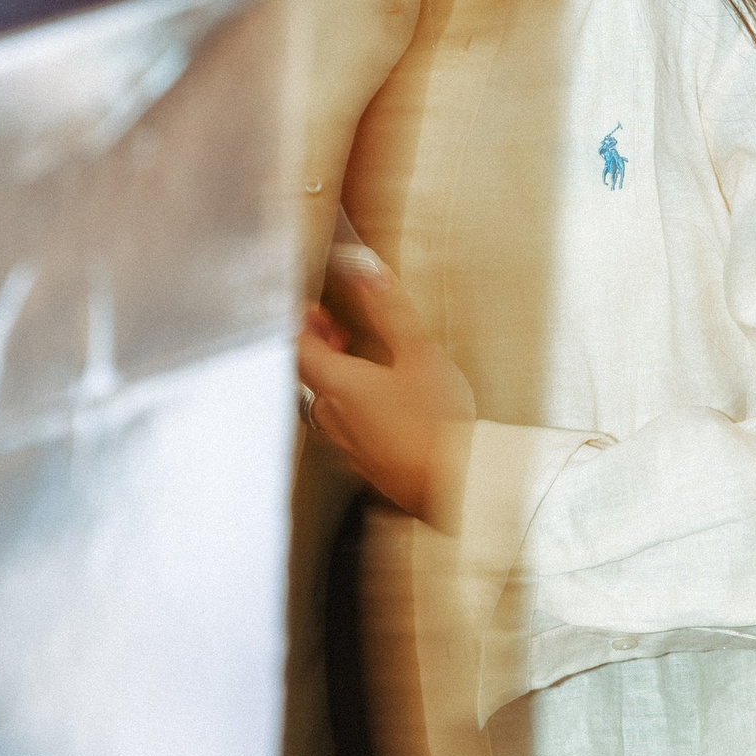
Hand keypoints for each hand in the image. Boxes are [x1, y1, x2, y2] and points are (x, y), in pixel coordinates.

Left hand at [299, 246, 475, 532]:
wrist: (456, 487)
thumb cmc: (438, 422)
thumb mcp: (418, 353)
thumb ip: (388, 308)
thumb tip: (361, 267)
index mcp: (338, 386)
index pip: (299, 349)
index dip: (300, 325)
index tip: (310, 308)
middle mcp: (334, 417)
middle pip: (312, 377)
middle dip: (321, 348)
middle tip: (337, 330)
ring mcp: (349, 444)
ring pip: (329, 404)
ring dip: (339, 377)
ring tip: (364, 363)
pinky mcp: (368, 464)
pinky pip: (350, 426)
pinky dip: (356, 405)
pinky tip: (386, 403)